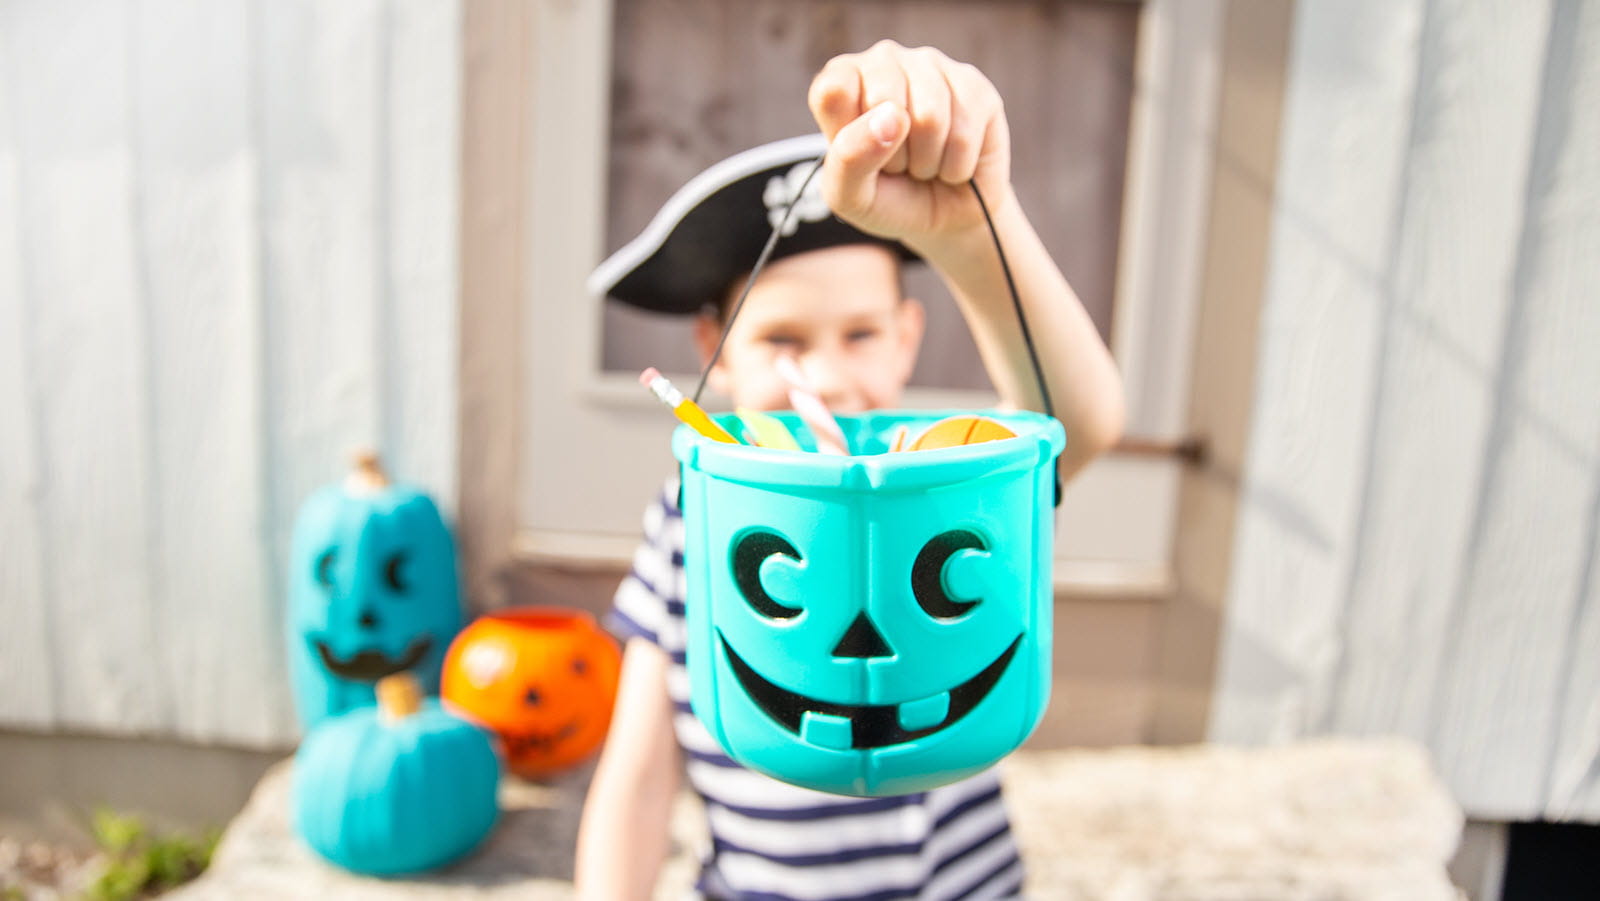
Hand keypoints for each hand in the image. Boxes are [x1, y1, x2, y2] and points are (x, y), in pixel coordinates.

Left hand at [808, 41, 1011, 252]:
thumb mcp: (849, 195)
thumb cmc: (888, 199)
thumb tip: (892, 116)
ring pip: (930, 117)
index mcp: (842, 79)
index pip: (834, 92)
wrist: (944, 220)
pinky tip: (952, 161)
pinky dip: (957, 165)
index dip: (850, 138)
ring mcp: (932, 66)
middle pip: (885, 101)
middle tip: (897, 164)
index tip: (860, 156)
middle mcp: (884, 60)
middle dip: (893, 154)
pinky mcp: (974, 85)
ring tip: (924, 163)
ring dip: (927, 161)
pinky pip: (965, 131)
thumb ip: (849, 158)